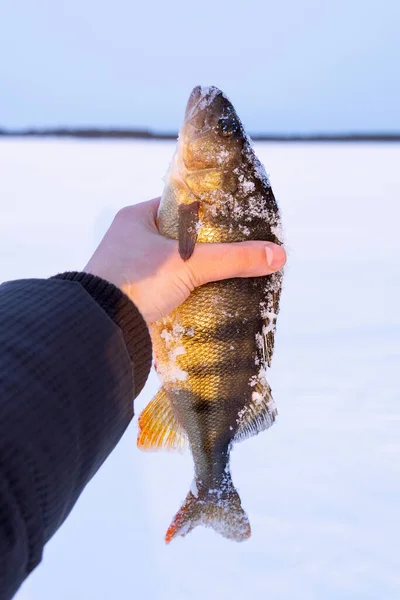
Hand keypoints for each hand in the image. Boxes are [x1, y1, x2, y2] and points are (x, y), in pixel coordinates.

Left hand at [85, 198, 285, 323]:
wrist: (99, 328)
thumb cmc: (137, 282)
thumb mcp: (189, 264)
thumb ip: (233, 258)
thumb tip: (278, 254)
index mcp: (136, 218)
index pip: (180, 206)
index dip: (208, 213)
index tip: (234, 222)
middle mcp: (129, 240)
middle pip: (178, 238)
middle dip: (204, 248)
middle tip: (234, 251)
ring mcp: (129, 269)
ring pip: (172, 265)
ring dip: (194, 273)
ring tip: (226, 275)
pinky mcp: (133, 295)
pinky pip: (165, 288)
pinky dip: (183, 292)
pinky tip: (206, 297)